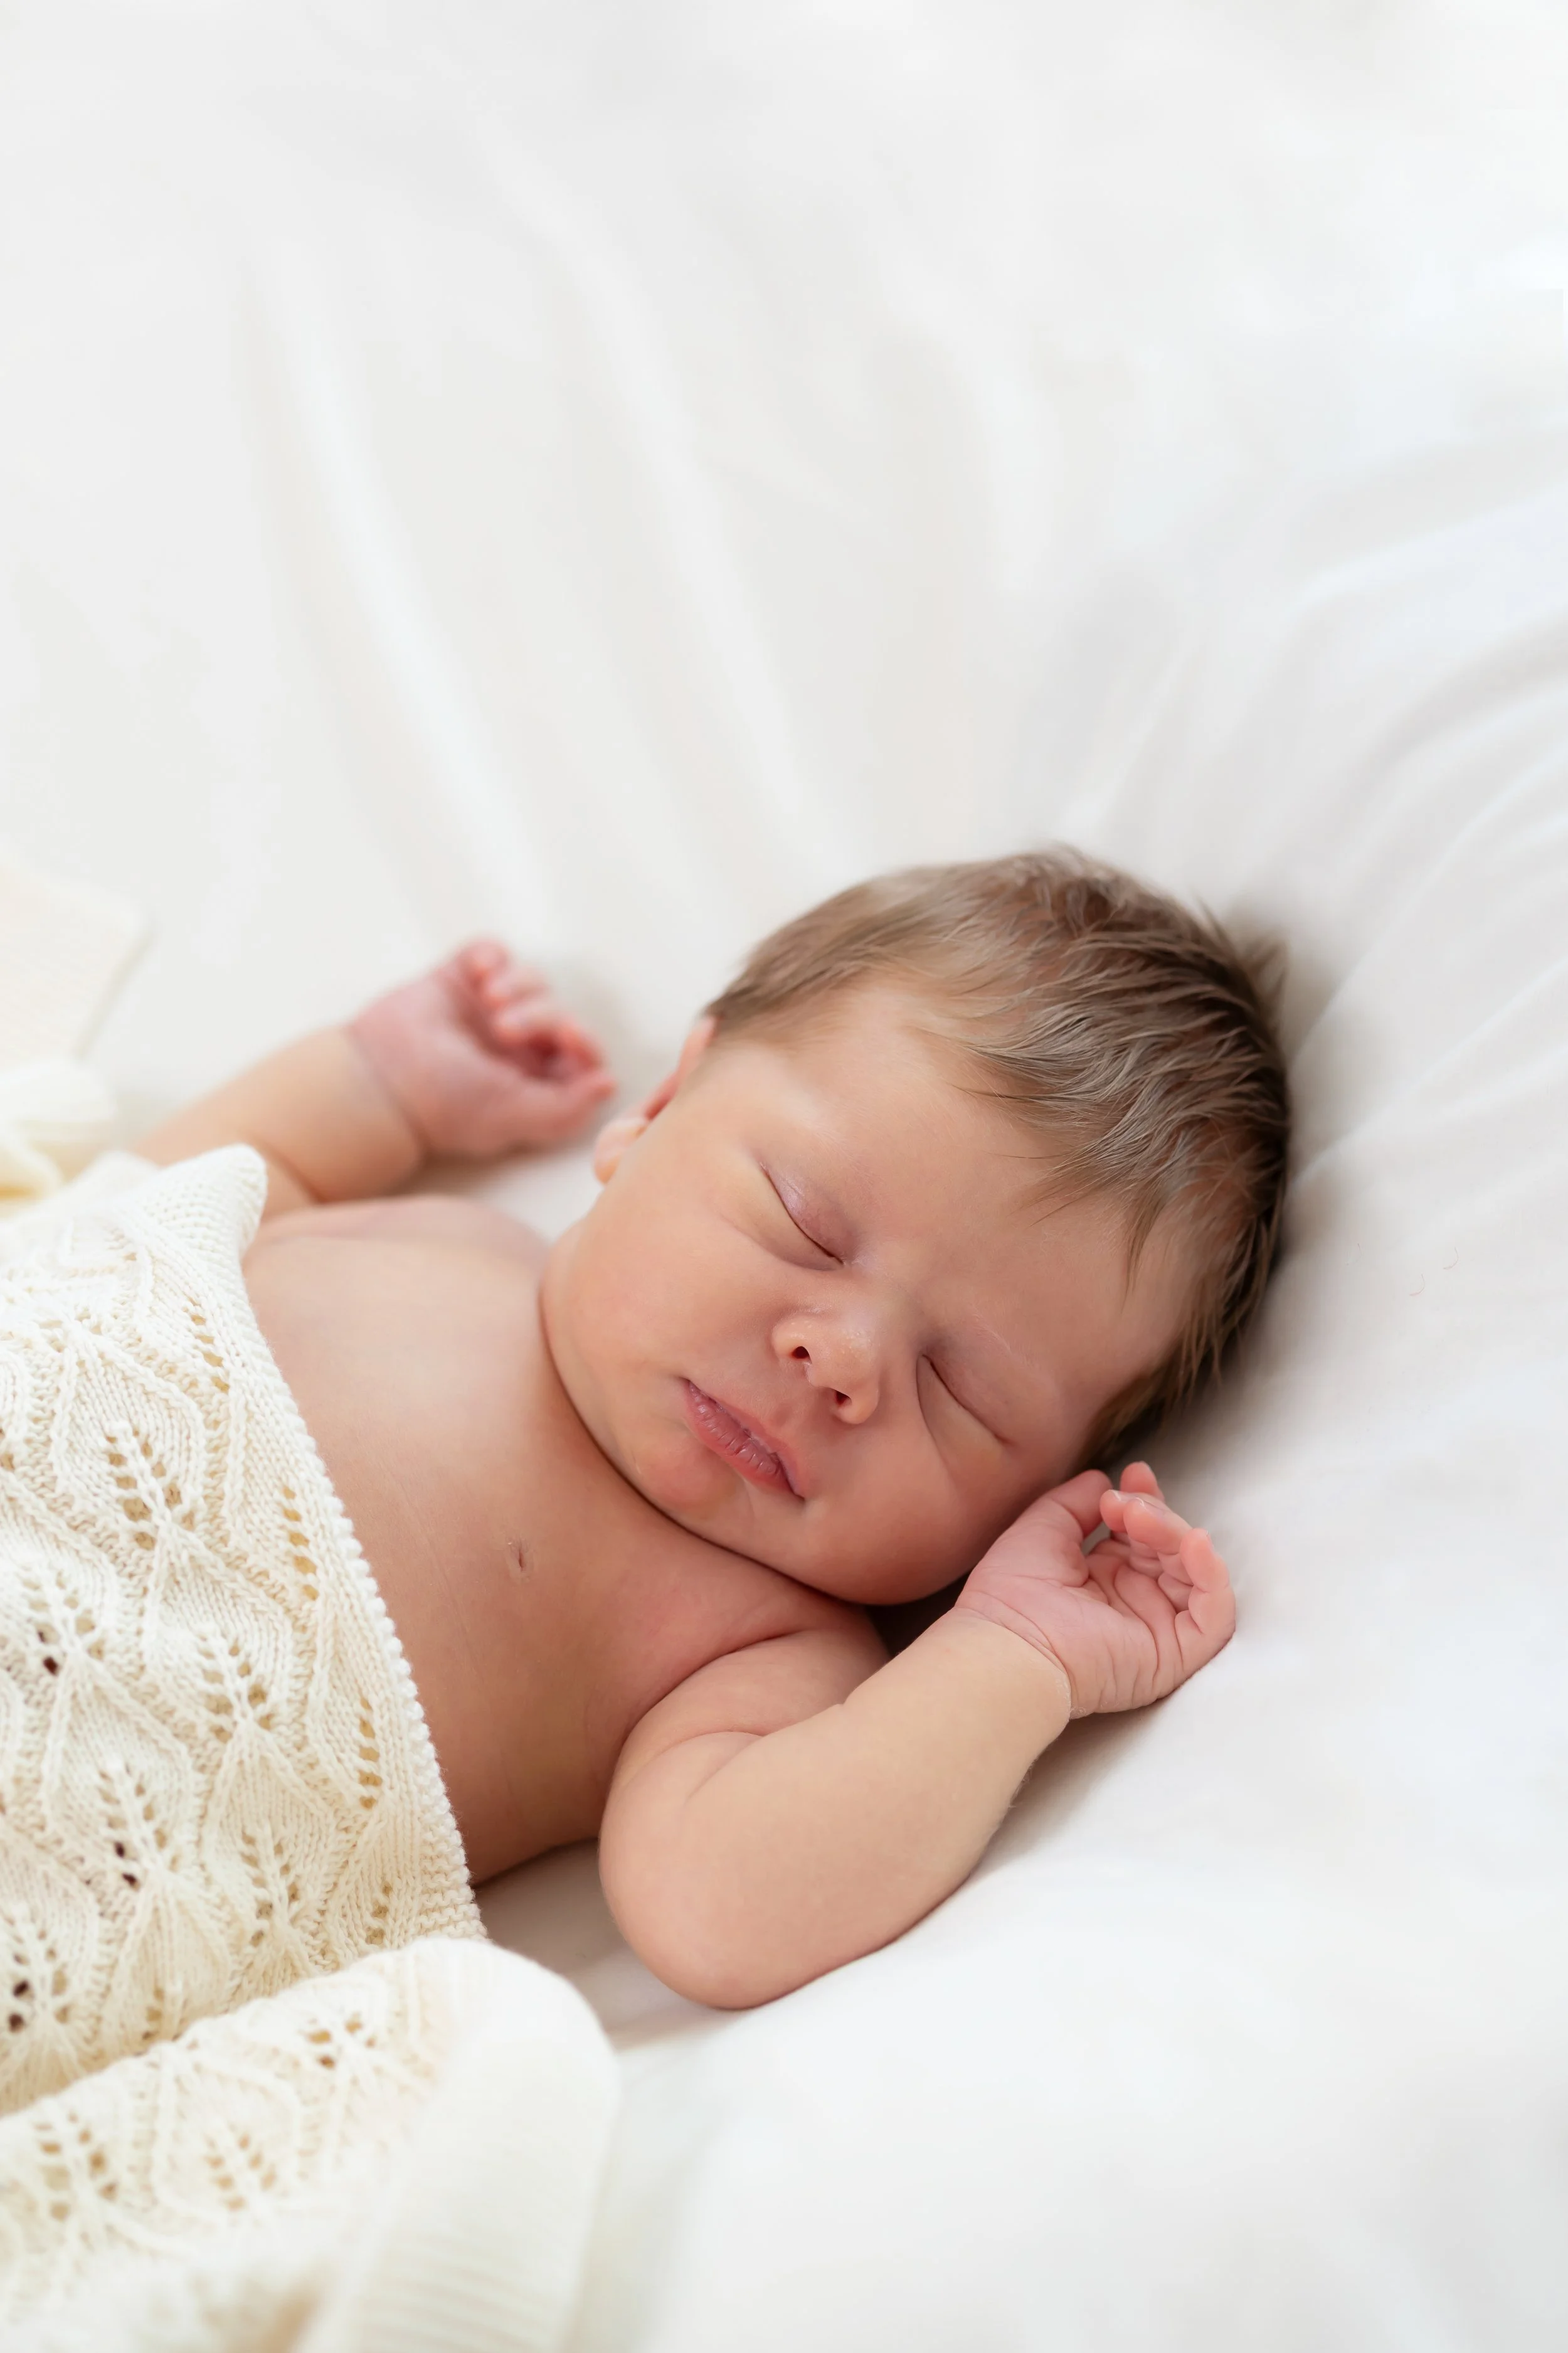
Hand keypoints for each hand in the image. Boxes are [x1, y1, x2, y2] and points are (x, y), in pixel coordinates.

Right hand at [350, 941, 615, 1160]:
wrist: (379, 1078)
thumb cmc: (444, 1105)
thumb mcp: (514, 1115)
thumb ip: (568, 1108)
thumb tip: (610, 1084)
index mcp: (534, 1081)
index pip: (582, 1055)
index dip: (586, 1041)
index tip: (571, 1034)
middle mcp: (515, 1046)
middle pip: (558, 1013)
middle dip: (542, 1015)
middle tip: (505, 1028)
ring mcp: (486, 1010)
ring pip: (532, 978)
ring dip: (519, 984)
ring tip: (490, 1000)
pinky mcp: (459, 979)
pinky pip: (493, 951)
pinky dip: (492, 956)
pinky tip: (477, 974)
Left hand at [954, 1462, 1234, 1717]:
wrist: (1007, 1643)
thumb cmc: (1011, 1594)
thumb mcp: (1043, 1528)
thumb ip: (1076, 1502)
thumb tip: (1104, 1482)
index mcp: (1104, 1577)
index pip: (1145, 1533)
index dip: (1147, 1499)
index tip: (1134, 1473)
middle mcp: (1134, 1602)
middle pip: (1171, 1548)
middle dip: (1156, 1513)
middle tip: (1124, 1503)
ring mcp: (1156, 1628)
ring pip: (1193, 1572)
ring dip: (1174, 1533)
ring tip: (1138, 1517)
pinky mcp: (1174, 1655)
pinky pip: (1214, 1617)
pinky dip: (1212, 1575)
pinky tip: (1194, 1542)